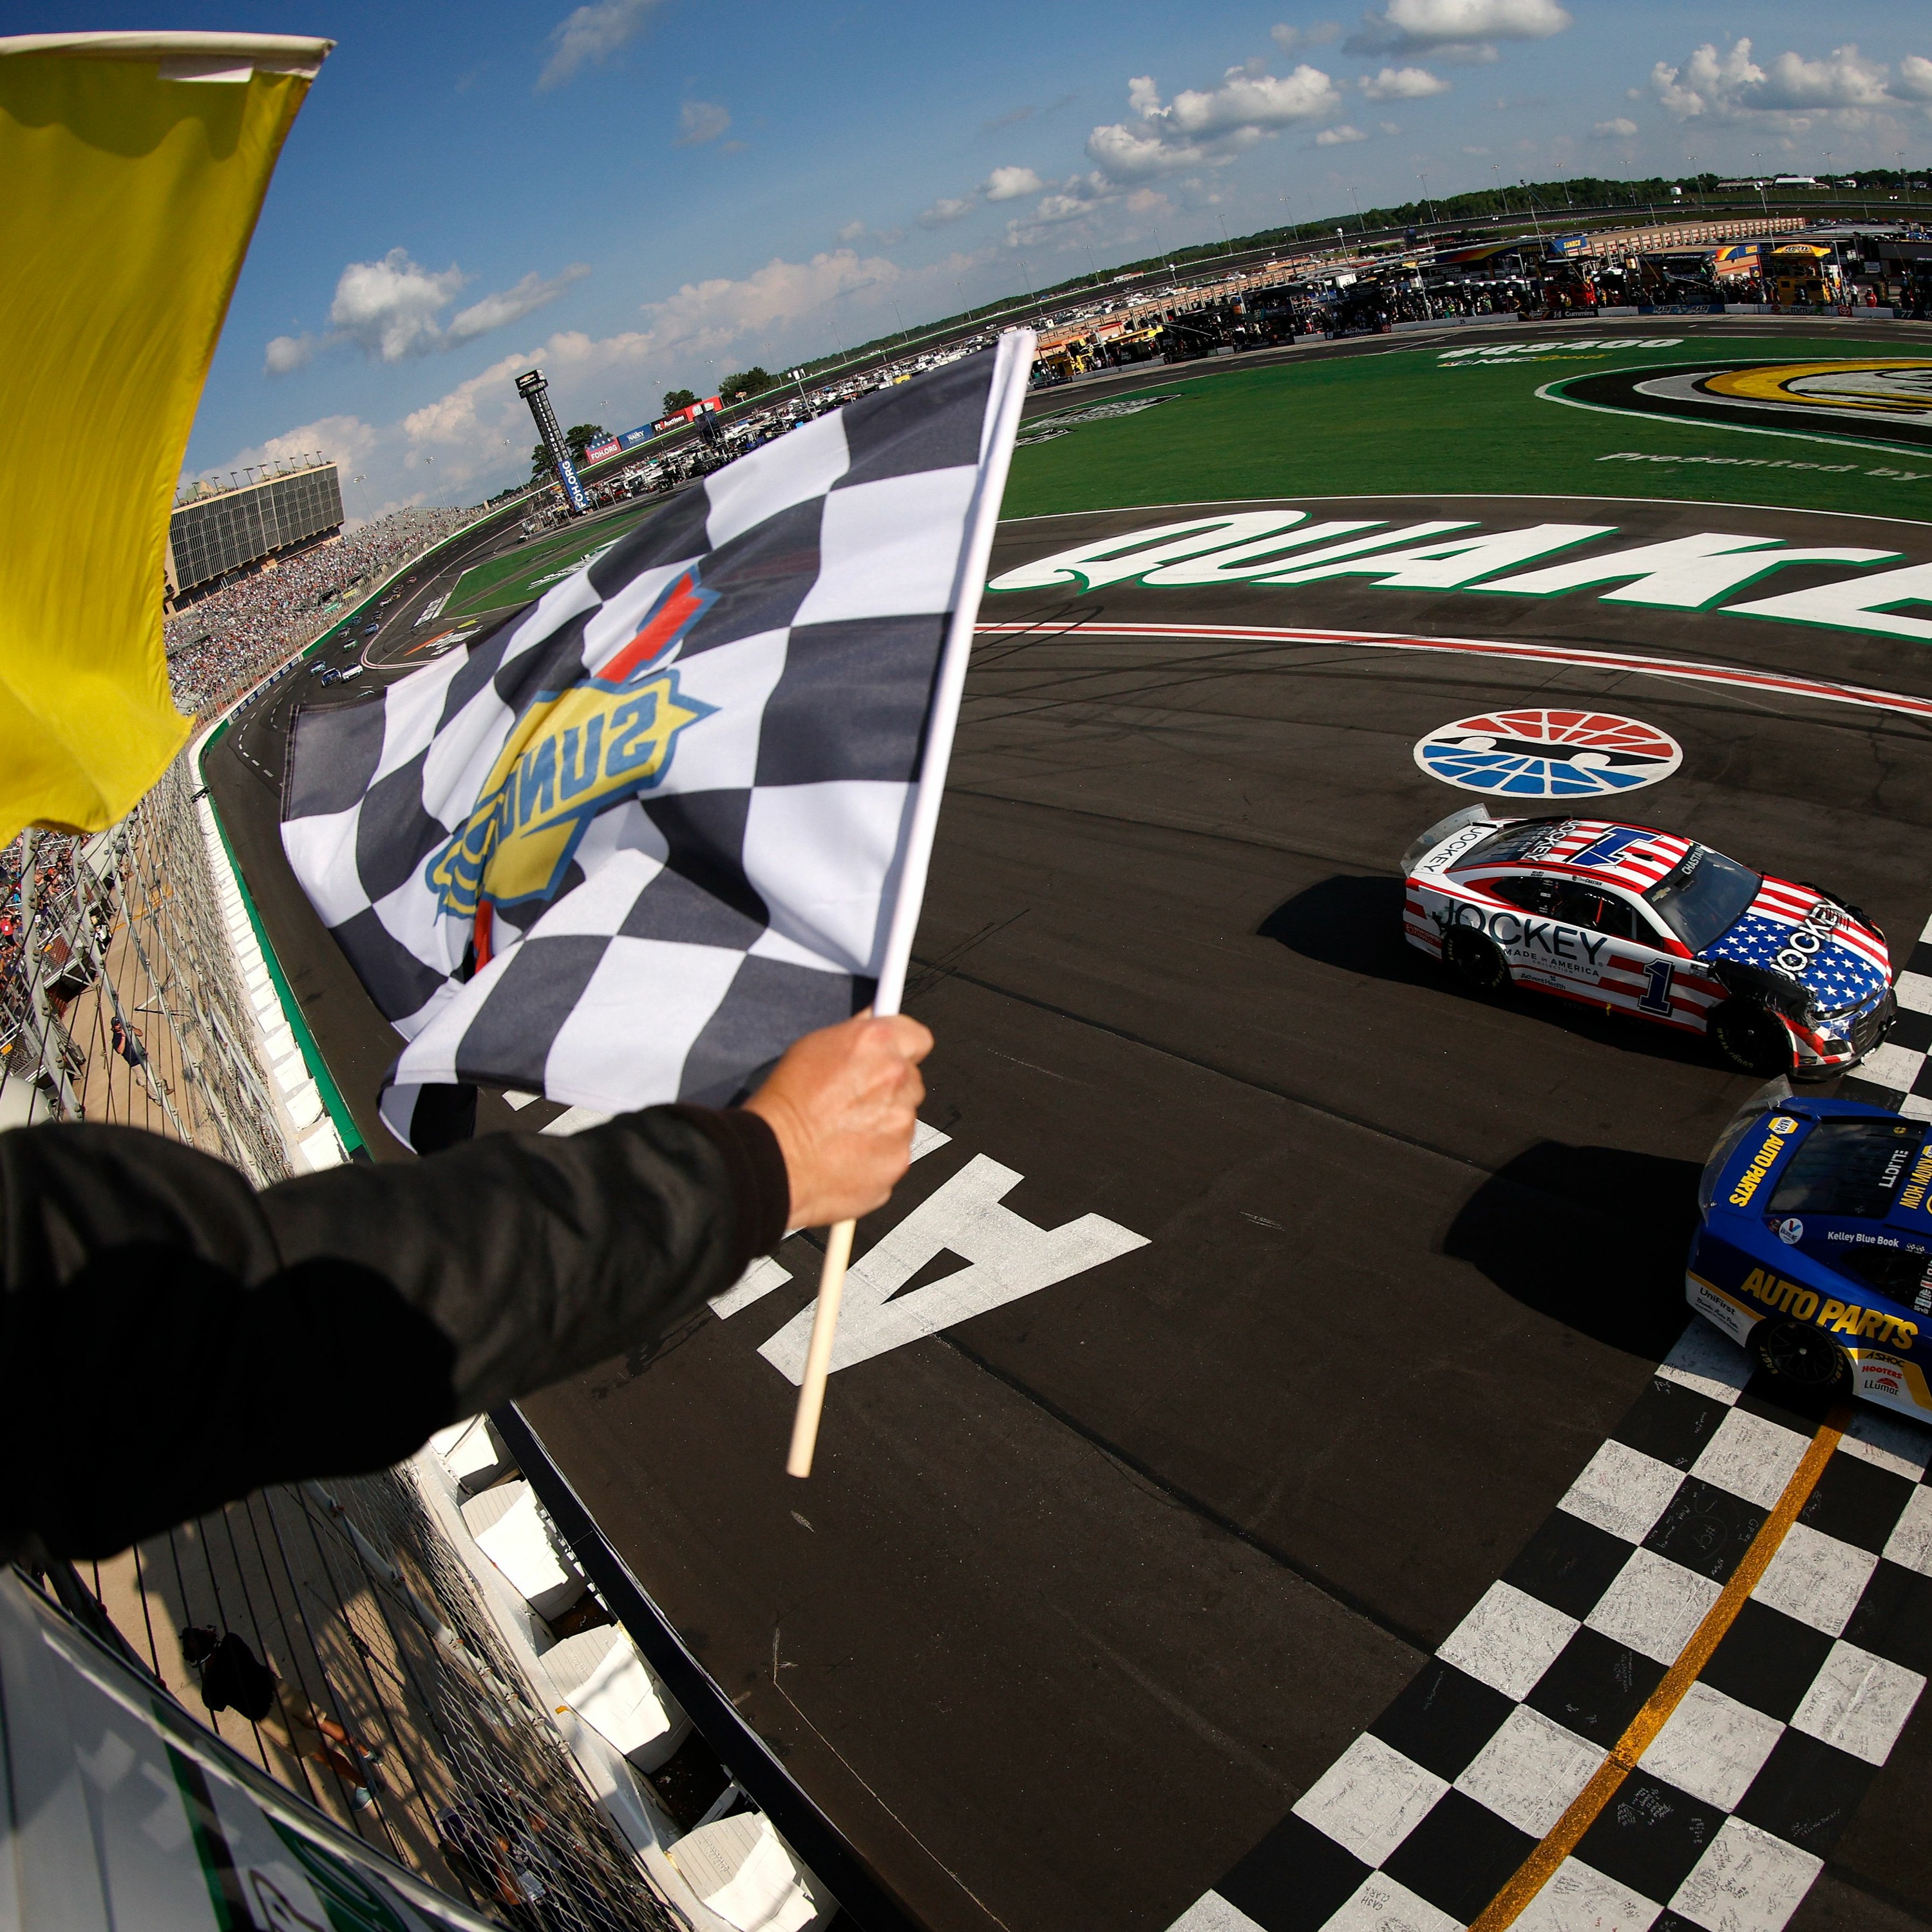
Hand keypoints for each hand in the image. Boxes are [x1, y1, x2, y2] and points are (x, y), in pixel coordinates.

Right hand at [744, 1013, 932, 1229]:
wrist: (774, 1157)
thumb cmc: (784, 1103)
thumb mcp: (812, 1047)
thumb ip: (854, 1035)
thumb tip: (871, 1022)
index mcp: (877, 1042)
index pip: (917, 1037)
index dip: (903, 1049)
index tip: (893, 1057)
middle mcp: (896, 1079)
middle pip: (910, 1080)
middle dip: (889, 1088)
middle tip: (854, 1099)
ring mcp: (902, 1122)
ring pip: (904, 1118)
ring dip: (883, 1121)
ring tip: (843, 1129)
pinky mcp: (899, 1158)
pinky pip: (896, 1151)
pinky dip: (878, 1153)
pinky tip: (847, 1150)